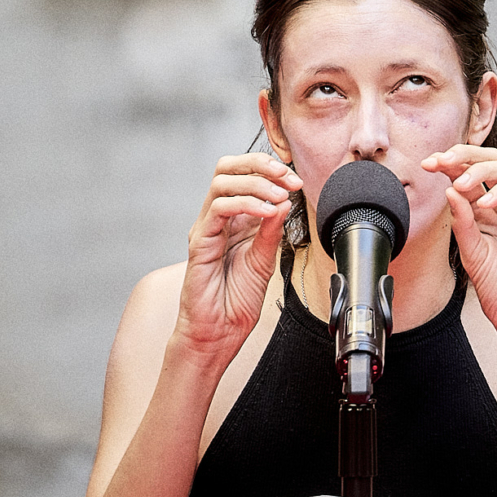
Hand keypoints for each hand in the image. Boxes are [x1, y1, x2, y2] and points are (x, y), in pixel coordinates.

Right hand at [174, 153, 301, 361]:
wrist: (219, 332)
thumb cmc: (236, 301)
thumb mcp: (265, 261)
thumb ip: (272, 231)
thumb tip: (285, 201)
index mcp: (235, 220)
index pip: (245, 176)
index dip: (271, 170)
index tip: (296, 181)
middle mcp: (218, 219)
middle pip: (227, 168)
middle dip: (260, 164)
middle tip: (287, 177)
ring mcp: (207, 228)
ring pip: (221, 183)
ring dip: (255, 183)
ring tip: (279, 196)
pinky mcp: (200, 242)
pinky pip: (219, 210)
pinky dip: (246, 204)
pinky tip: (266, 212)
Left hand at [423, 145, 496, 347]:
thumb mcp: (470, 253)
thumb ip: (461, 223)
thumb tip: (449, 191)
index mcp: (486, 213)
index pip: (469, 176)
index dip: (450, 165)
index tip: (428, 164)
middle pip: (491, 163)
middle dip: (465, 156)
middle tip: (443, 161)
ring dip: (483, 170)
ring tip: (461, 184)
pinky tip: (486, 201)